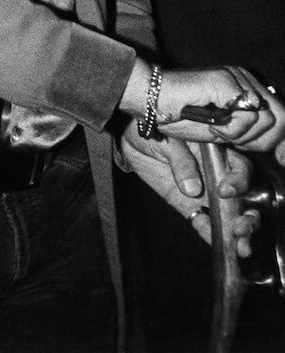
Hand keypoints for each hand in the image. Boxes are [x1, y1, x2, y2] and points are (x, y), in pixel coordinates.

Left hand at [119, 131, 259, 256]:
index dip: (238, 181)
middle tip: (241, 228)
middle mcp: (216, 174)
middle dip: (247, 215)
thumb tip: (192, 189)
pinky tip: (216, 243)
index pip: (239, 168)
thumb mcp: (166, 139)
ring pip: (228, 214)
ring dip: (236, 231)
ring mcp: (203, 192)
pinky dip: (208, 232)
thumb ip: (180, 160)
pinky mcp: (187, 204)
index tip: (225, 191)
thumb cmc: (152, 129)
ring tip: (240, 247)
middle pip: (244, 197)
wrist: (129, 137)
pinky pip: (201, 220)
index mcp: (216, 152)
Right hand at [154, 66, 284, 155]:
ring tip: (216, 130)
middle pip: (281, 118)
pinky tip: (212, 125)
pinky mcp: (226, 82)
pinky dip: (232, 130)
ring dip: (241, 135)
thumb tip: (283, 151)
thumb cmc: (176, 115)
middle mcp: (244, 78)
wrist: (149, 99)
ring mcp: (236, 78)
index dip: (281, 140)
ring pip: (266, 120)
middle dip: (261, 141)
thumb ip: (251, 135)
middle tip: (233, 142)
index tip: (281, 158)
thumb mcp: (222, 132)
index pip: (282, 115)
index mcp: (244, 87)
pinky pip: (247, 117)